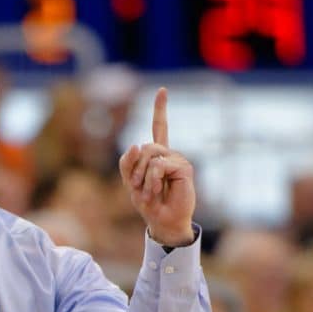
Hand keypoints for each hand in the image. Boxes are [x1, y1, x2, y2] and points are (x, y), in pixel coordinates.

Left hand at [118, 88, 195, 246]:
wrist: (162, 221)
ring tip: (148, 192)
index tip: (162, 90)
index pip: (159, 127)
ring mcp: (178, 160)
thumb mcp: (130, 182)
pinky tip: (156, 191)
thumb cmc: (148, 203)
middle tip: (137, 187)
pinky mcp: (184, 168)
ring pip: (150, 155)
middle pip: (145, 146)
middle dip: (135, 168)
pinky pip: (159, 165)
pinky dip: (152, 180)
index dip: (160, 109)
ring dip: (143, 176)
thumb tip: (136, 144)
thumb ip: (128, 163)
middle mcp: (169, 154)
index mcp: (158, 154)